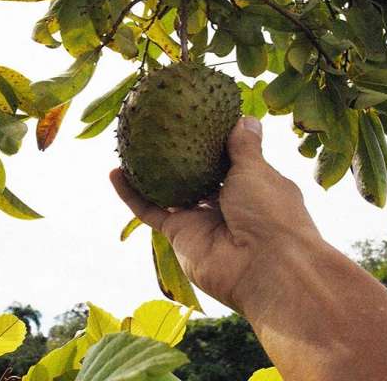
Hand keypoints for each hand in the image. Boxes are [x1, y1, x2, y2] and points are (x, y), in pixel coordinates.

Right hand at [110, 117, 321, 310]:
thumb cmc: (271, 214)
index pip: (231, 161)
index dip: (215, 143)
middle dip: (181, 156)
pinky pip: (150, 211)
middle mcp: (226, 204)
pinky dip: (131, 194)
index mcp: (252, 187)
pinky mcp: (179, 234)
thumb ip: (245, 147)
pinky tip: (115, 172)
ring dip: (150, 172)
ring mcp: (201, 220)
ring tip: (132, 145)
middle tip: (161, 127)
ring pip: (169, 192)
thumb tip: (245, 119)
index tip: (198, 118)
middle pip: (197, 176)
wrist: (264, 268)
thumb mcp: (258, 171)